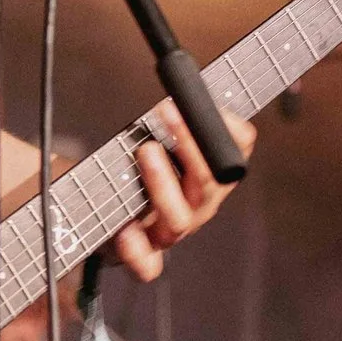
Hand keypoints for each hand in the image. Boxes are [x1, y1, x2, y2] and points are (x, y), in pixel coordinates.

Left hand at [108, 101, 254, 279]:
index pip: (237, 148)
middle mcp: (198, 204)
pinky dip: (137, 250)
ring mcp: (172, 230)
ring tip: (143, 150)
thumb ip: (173, 112)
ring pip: (179, 218)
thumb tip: (179, 76)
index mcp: (211, 172)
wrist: (103, 211)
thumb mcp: (157, 132)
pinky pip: (147, 263)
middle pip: (210, 182)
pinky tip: (125, 230)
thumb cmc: (136, 166)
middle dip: (189, 144)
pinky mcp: (143, 253)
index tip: (207, 101)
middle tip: (167, 112)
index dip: (230, 127)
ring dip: (162, 181)